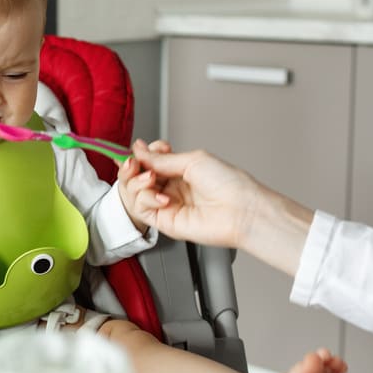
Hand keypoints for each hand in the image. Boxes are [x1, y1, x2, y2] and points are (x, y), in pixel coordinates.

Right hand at [126, 142, 260, 249]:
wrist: (241, 210)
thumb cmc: (229, 184)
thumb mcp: (192, 160)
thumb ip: (161, 159)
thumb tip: (138, 149)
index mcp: (179, 171)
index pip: (148, 162)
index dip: (141, 155)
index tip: (141, 149)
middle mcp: (171, 188)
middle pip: (136, 177)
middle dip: (131, 168)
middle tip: (134, 163)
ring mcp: (166, 205)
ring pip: (133, 193)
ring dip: (136, 182)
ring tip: (150, 178)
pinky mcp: (164, 222)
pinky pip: (141, 209)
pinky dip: (145, 199)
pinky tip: (161, 196)